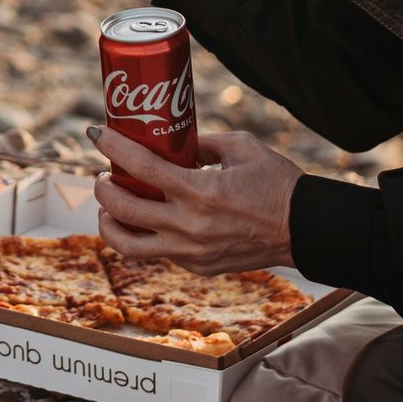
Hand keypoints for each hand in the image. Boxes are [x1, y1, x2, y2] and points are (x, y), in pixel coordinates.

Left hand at [86, 125, 299, 274]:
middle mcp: (190, 226)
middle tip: (102, 174)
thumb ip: (202, 143)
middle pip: (122, 209)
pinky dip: (142, 236)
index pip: (140, 167)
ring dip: (108, 223)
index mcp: (200, 192)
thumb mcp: (241, 148)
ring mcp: (192, 252)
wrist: (305, 230)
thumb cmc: (278, 184)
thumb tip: (174, 140)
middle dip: (102, 188)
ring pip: (128, 245)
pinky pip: (157, 253)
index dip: (112, 147)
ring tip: (107, 207)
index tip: (97, 133)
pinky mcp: (198, 267)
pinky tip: (143, 220)